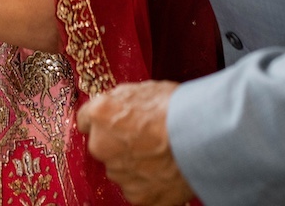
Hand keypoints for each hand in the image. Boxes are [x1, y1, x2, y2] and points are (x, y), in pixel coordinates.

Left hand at [77, 81, 193, 205]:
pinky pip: (138, 190)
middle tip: (143, 137)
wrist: (199, 135)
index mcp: (100, 114)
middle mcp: (102, 145)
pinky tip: (165, 170)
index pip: (85, 119)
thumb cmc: (175, 107)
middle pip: (102, 146)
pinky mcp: (138, 197)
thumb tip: (115, 106)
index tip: (111, 121)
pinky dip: (149, 184)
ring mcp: (119, 174)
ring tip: (160, 153)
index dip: (102, 119)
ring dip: (133, 164)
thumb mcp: (142, 88)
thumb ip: (119, 101)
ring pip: (120, 169)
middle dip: (118, 143)